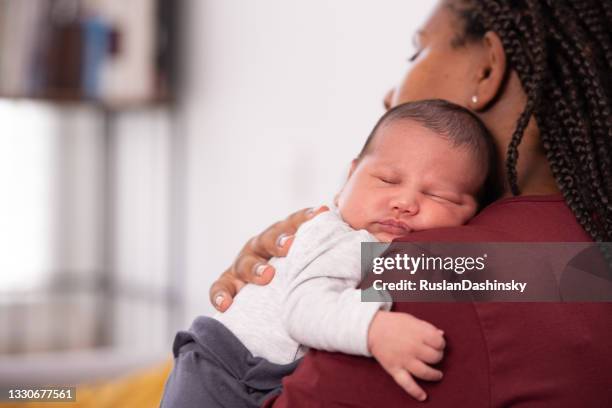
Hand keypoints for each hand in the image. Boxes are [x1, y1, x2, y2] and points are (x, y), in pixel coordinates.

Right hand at [209, 205, 328, 311]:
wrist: (269, 308)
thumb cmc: (300, 281)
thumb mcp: (317, 266)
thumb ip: (338, 254)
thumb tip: (380, 246)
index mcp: (283, 238)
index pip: (294, 223)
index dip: (306, 218)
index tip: (322, 213)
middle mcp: (261, 248)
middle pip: (268, 238)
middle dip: (280, 239)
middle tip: (292, 245)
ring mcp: (242, 266)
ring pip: (244, 262)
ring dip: (255, 268)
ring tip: (268, 276)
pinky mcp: (228, 286)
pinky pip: (220, 287)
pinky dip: (221, 295)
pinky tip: (227, 305)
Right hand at [368, 311, 445, 401]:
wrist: (372, 328)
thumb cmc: (394, 323)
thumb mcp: (412, 320)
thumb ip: (427, 327)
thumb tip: (441, 335)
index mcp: (418, 333)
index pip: (439, 342)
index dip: (441, 343)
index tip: (437, 344)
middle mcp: (413, 347)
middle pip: (434, 357)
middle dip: (438, 356)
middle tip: (434, 355)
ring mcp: (404, 360)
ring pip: (425, 372)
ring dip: (434, 374)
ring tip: (438, 375)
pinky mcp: (395, 369)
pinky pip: (406, 383)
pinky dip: (415, 391)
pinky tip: (423, 396)